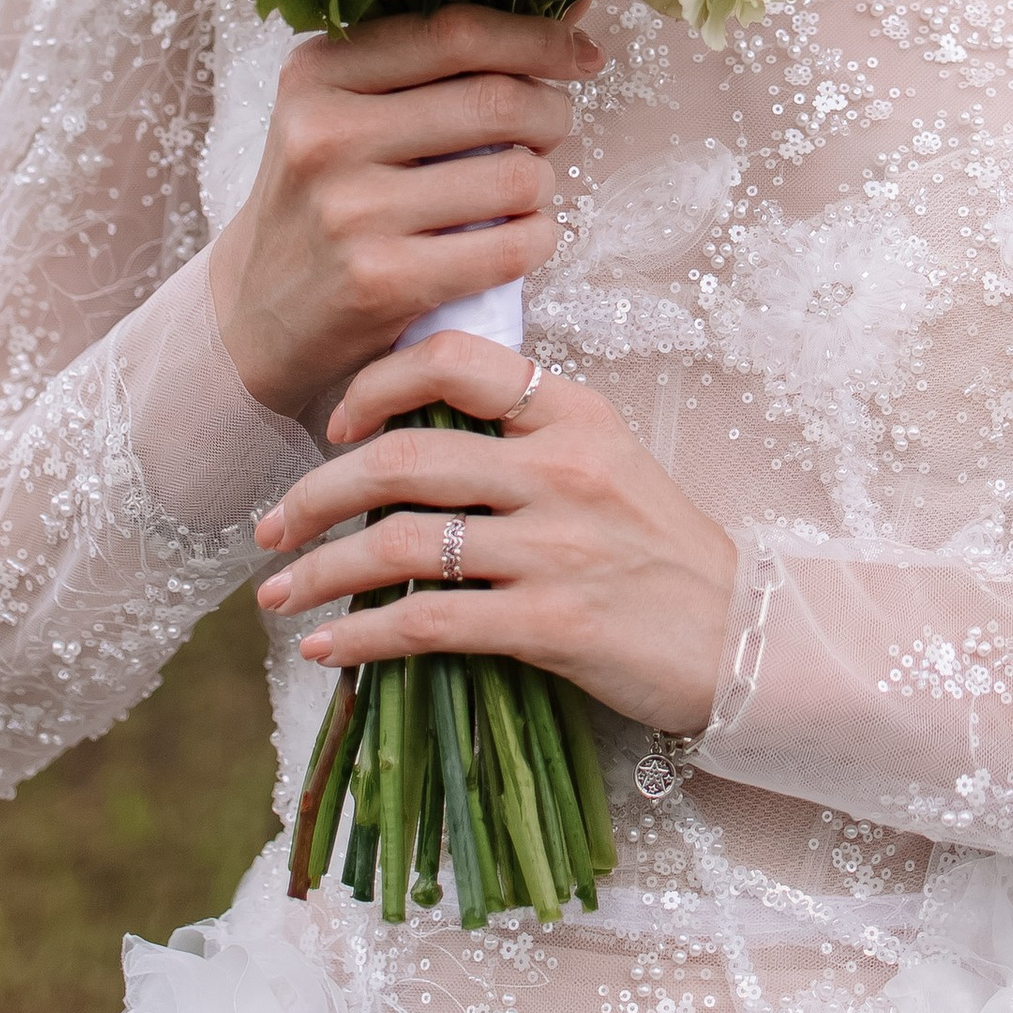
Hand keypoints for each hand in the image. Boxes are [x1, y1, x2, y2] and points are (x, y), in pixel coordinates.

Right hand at [209, 6, 605, 423]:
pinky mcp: (380, 281)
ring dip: (544, 184)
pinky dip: (538, 239)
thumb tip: (568, 13)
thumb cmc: (325, 199)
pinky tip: (520, 238)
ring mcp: (350, 210)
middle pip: (497, 100)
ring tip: (524, 192)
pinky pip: (510, 247)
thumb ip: (435, 63)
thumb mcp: (345, 112)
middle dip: (552, 113)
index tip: (582, 55)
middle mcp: (325, 133)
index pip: (456, 34)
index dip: (538, 39)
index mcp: (318, 73)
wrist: (254, 315)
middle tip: (553, 130)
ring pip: (516, 175)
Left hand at [252, 328, 740, 738]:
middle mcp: (561, 468)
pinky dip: (361, 637)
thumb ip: (525, 441)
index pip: (455, 361)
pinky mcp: (550, 623)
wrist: (742, 638)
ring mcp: (555, 546)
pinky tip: (326, 651)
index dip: (376, 382)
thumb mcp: (608, 463)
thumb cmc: (664, 554)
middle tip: (270, 524)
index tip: (336, 423)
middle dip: (315, 492)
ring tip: (276, 594)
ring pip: (400, 542)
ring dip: (319, 570)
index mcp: (574, 414)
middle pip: (402, 458)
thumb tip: (412, 446)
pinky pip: (427, 622)